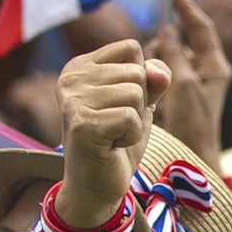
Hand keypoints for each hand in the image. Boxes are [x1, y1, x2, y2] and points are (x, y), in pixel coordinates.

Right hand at [55, 41, 171, 225]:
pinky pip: (131, 118)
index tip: (124, 103)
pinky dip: (132, 136)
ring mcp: (73, 99)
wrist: (98, 183)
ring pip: (135, 94)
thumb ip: (155, 80)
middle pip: (137, 72)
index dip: (143, 80)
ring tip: (115, 134)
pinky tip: (113, 144)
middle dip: (140, 104)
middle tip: (119, 124)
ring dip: (136, 121)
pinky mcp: (82, 122)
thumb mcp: (143, 104)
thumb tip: (160, 71)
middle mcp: (71, 76)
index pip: (132, 48)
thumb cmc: (119, 141)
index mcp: (82, 65)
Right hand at [149, 0, 231, 169]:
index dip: (187, 7)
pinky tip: (146, 88)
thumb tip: (169, 29)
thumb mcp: (184, 84)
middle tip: (158, 66)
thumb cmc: (193, 123)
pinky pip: (154, 70)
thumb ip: (176, 54)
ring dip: (153, 60)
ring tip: (154, 84)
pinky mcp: (170, 91)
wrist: (189, 155)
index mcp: (214, 66)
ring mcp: (185, 80)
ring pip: (162, 54)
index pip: (201, 27)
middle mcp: (201, 70)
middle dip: (163, 44)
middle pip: (176, 40)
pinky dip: (147, 72)